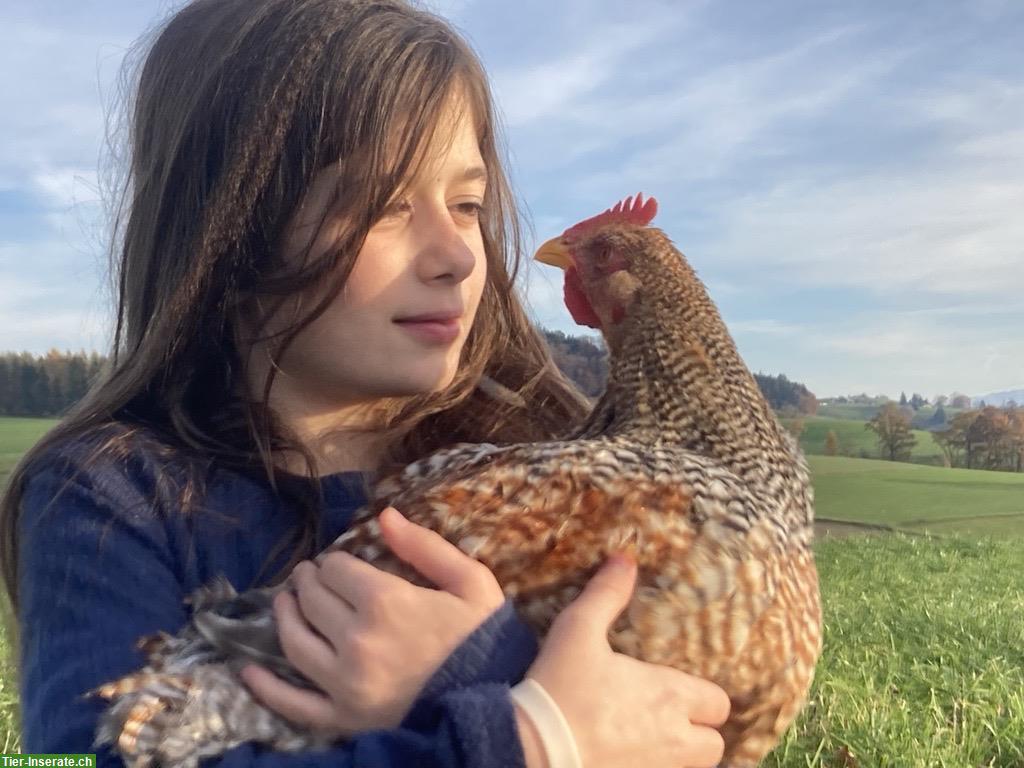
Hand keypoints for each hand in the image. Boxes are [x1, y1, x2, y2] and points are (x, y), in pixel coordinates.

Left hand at [240, 507, 505, 736]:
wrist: (496, 705)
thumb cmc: (484, 639)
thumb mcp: (470, 581)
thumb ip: (425, 546)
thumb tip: (384, 515)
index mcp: (386, 602)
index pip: (336, 569)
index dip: (333, 561)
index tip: (337, 563)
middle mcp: (356, 641)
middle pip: (312, 600)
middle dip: (308, 581)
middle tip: (309, 576)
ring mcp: (345, 684)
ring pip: (294, 642)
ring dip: (285, 615)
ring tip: (286, 602)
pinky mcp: (343, 719)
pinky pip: (292, 704)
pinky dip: (266, 687)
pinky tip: (248, 670)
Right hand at [516, 555, 730, 767]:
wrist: (529, 748)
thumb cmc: (558, 687)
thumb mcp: (577, 629)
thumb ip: (605, 593)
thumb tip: (626, 559)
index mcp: (668, 694)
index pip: (718, 703)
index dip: (704, 698)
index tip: (680, 691)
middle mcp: (673, 738)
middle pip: (715, 744)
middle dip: (700, 733)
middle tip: (672, 720)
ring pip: (693, 767)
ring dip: (682, 755)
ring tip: (655, 742)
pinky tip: (631, 758)